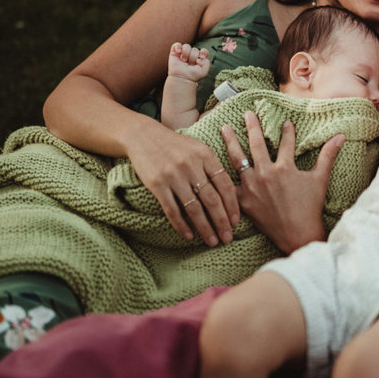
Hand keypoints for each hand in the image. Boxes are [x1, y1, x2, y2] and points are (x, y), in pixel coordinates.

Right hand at [124, 124, 239, 245]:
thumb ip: (212, 166)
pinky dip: (181, 225)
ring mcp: (174, 176)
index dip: (232, 205)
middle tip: (228, 238)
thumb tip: (229, 191)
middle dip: (222, 221)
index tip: (236, 221)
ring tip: (212, 241)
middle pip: (212, 199)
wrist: (142, 136)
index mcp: (206, 155)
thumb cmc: (174, 144)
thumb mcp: (197, 148)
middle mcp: (191, 166)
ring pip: (194, 208)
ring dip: (205, 228)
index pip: (225, 184)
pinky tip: (188, 235)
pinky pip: (172, 209)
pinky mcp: (157, 184)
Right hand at [167, 42, 209, 82]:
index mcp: (199, 58)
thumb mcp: (204, 71)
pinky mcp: (175, 53)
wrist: (182, 78)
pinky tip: (179, 52)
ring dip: (186, 54)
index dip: (204, 52)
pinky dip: (178, 47)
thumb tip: (199, 56)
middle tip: (190, 65)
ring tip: (184, 61)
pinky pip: (176, 45)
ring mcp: (183, 53)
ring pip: (187, 46)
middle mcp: (192, 55)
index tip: (201, 57)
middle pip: (195, 49)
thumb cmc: (192, 75)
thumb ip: (206, 62)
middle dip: (193, 57)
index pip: (204, 51)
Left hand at [221, 113, 345, 253]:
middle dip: (253, 127)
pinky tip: (215, 165)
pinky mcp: (243, 201)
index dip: (286, 131)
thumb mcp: (320, 179)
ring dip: (231, 142)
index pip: (285, 142)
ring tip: (224, 128)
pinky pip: (229, 186)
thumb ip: (328, 155)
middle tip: (247, 113)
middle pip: (256, 144)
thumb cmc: (310, 207)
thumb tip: (341, 136)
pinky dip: (223, 176)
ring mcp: (252, 187)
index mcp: (285, 167)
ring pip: (238, 159)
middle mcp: (266, 174)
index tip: (285, 122)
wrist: (297, 234)